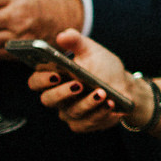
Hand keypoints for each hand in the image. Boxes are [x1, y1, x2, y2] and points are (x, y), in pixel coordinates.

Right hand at [27, 30, 141, 132]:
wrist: (125, 85)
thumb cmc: (102, 67)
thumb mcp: (91, 50)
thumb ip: (76, 41)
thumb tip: (62, 35)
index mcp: (54, 78)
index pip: (36, 82)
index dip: (42, 79)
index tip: (55, 74)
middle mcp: (57, 97)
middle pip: (48, 99)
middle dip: (62, 93)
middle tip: (78, 85)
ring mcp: (69, 113)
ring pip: (72, 112)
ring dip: (88, 102)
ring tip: (103, 93)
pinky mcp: (83, 124)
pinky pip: (87, 123)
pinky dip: (100, 114)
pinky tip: (111, 104)